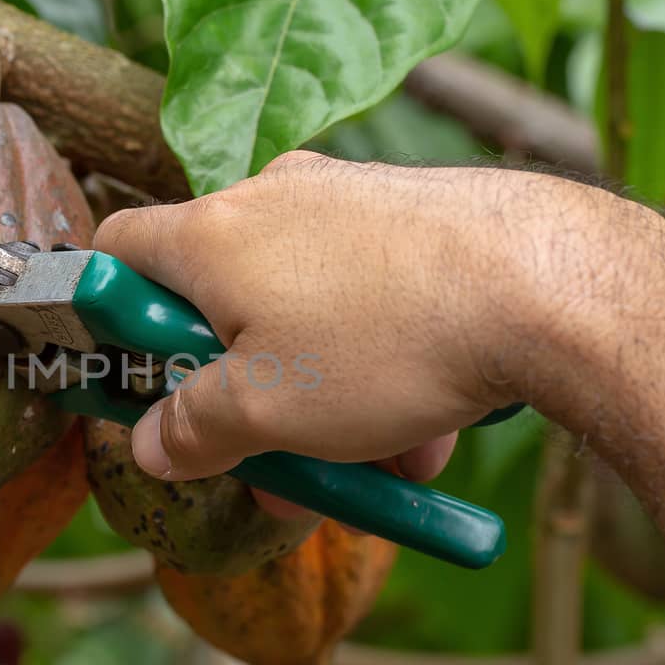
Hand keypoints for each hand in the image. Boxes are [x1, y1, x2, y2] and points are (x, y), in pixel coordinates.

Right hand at [93, 152, 613, 479]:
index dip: (112, 321)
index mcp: (212, 234)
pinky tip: (428, 434)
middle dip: (243, 390)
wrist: (552, 285)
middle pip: (220, 298)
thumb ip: (192, 430)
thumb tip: (151, 445)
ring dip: (324, 396)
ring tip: (374, 466)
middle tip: (269, 459)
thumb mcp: (266, 411)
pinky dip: (385, 365)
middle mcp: (275, 198)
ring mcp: (351, 200)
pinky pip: (374, 300)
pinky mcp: (418, 216)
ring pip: (308, 312)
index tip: (143, 381)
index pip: (117, 254)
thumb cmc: (387, 340)